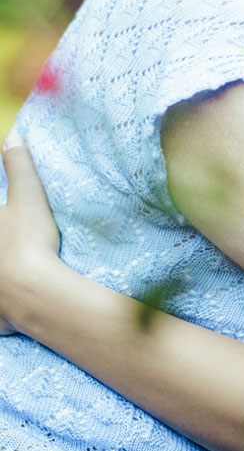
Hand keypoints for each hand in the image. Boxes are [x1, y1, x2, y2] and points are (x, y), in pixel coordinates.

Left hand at [0, 131, 62, 334]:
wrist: (34, 292)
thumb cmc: (27, 239)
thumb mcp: (27, 195)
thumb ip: (18, 165)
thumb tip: (12, 137)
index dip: (5, 213)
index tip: (9, 219)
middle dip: (6, 245)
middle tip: (15, 244)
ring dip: (5, 277)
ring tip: (16, 270)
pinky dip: (4, 313)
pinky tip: (13, 309)